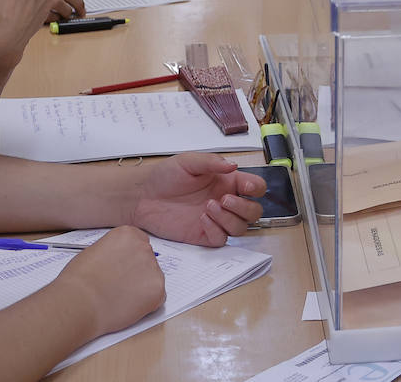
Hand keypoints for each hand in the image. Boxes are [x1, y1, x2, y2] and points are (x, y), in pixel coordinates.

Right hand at [63, 226, 164, 334]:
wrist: (79, 302)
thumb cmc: (79, 280)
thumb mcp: (94, 253)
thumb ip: (112, 253)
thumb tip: (117, 263)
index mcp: (127, 234)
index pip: (139, 242)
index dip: (131, 258)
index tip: (124, 268)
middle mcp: (144, 247)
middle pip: (148, 260)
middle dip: (137, 272)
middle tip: (121, 286)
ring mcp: (153, 268)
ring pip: (153, 279)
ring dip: (141, 288)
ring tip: (119, 298)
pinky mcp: (158, 290)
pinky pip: (158, 298)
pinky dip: (146, 305)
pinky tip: (127, 306)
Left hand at [129, 154, 266, 244]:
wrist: (143, 196)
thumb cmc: (166, 176)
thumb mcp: (189, 161)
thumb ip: (212, 162)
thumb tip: (233, 165)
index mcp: (227, 181)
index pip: (256, 187)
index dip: (257, 188)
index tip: (246, 186)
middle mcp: (226, 202)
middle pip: (254, 212)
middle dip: (244, 207)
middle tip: (225, 199)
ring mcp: (216, 220)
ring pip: (240, 228)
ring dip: (229, 218)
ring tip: (208, 206)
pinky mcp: (204, 235)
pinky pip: (221, 239)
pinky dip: (216, 230)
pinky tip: (202, 219)